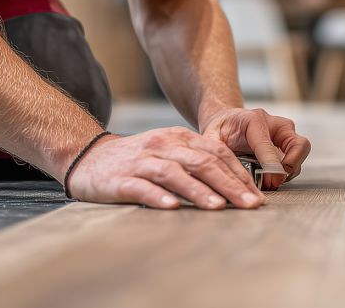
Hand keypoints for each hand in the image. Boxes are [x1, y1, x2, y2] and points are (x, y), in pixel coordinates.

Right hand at [64, 127, 262, 209]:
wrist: (88, 156)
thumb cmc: (136, 159)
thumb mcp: (168, 151)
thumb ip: (196, 161)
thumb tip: (234, 183)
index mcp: (178, 138)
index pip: (216, 152)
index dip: (239, 172)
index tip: (257, 193)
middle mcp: (162, 145)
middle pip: (202, 162)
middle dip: (229, 184)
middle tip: (250, 204)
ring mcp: (141, 162)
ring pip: (175, 173)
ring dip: (198, 190)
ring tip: (218, 207)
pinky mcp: (120, 180)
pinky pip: (142, 187)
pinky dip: (158, 196)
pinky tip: (172, 207)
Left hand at [200, 107, 311, 189]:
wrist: (229, 121)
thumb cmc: (222, 128)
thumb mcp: (212, 136)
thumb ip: (215, 151)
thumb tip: (221, 172)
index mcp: (255, 121)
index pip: (269, 147)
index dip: (272, 167)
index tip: (270, 182)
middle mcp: (276, 124)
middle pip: (298, 145)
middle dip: (289, 168)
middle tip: (274, 182)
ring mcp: (285, 132)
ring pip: (301, 152)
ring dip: (289, 171)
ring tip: (270, 182)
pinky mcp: (289, 142)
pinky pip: (297, 158)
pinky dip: (287, 171)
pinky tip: (271, 177)